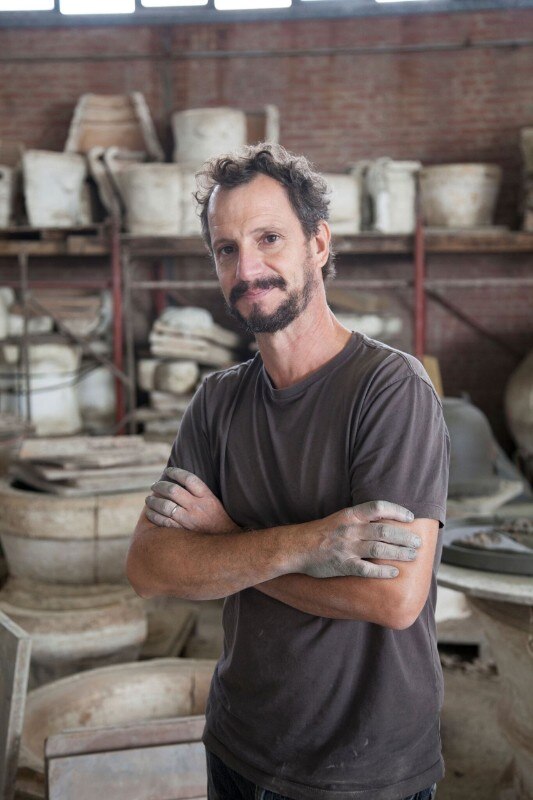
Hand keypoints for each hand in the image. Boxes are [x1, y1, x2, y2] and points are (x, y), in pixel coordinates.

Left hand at [146, 467, 239, 534]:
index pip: (188, 479)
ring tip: (149, 499)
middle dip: (160, 486)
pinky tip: (150, 513)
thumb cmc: (219, 520)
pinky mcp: (183, 532)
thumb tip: (179, 482)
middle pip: (173, 491)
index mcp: (207, 497)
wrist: (226, 542)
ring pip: (165, 506)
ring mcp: (189, 520)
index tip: (167, 471)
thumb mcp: (214, 502)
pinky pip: (163, 521)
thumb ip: (199, 493)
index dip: (176, 472)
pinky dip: (154, 516)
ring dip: (153, 501)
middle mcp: (197, 507)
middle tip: (154, 486)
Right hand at [301, 501, 421, 578]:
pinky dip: (383, 571)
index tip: (410, 517)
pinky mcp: (343, 565)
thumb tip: (385, 521)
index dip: (397, 511)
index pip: (378, 507)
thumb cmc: (320, 533)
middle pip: (384, 530)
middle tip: (418, 542)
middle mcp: (350, 529)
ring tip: (413, 555)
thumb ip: (359, 519)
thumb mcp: (339, 519)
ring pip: (380, 548)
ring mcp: (347, 547)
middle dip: (405, 536)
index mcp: (350, 515)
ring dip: (400, 552)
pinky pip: (367, 569)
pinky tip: (395, 573)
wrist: (296, 547)